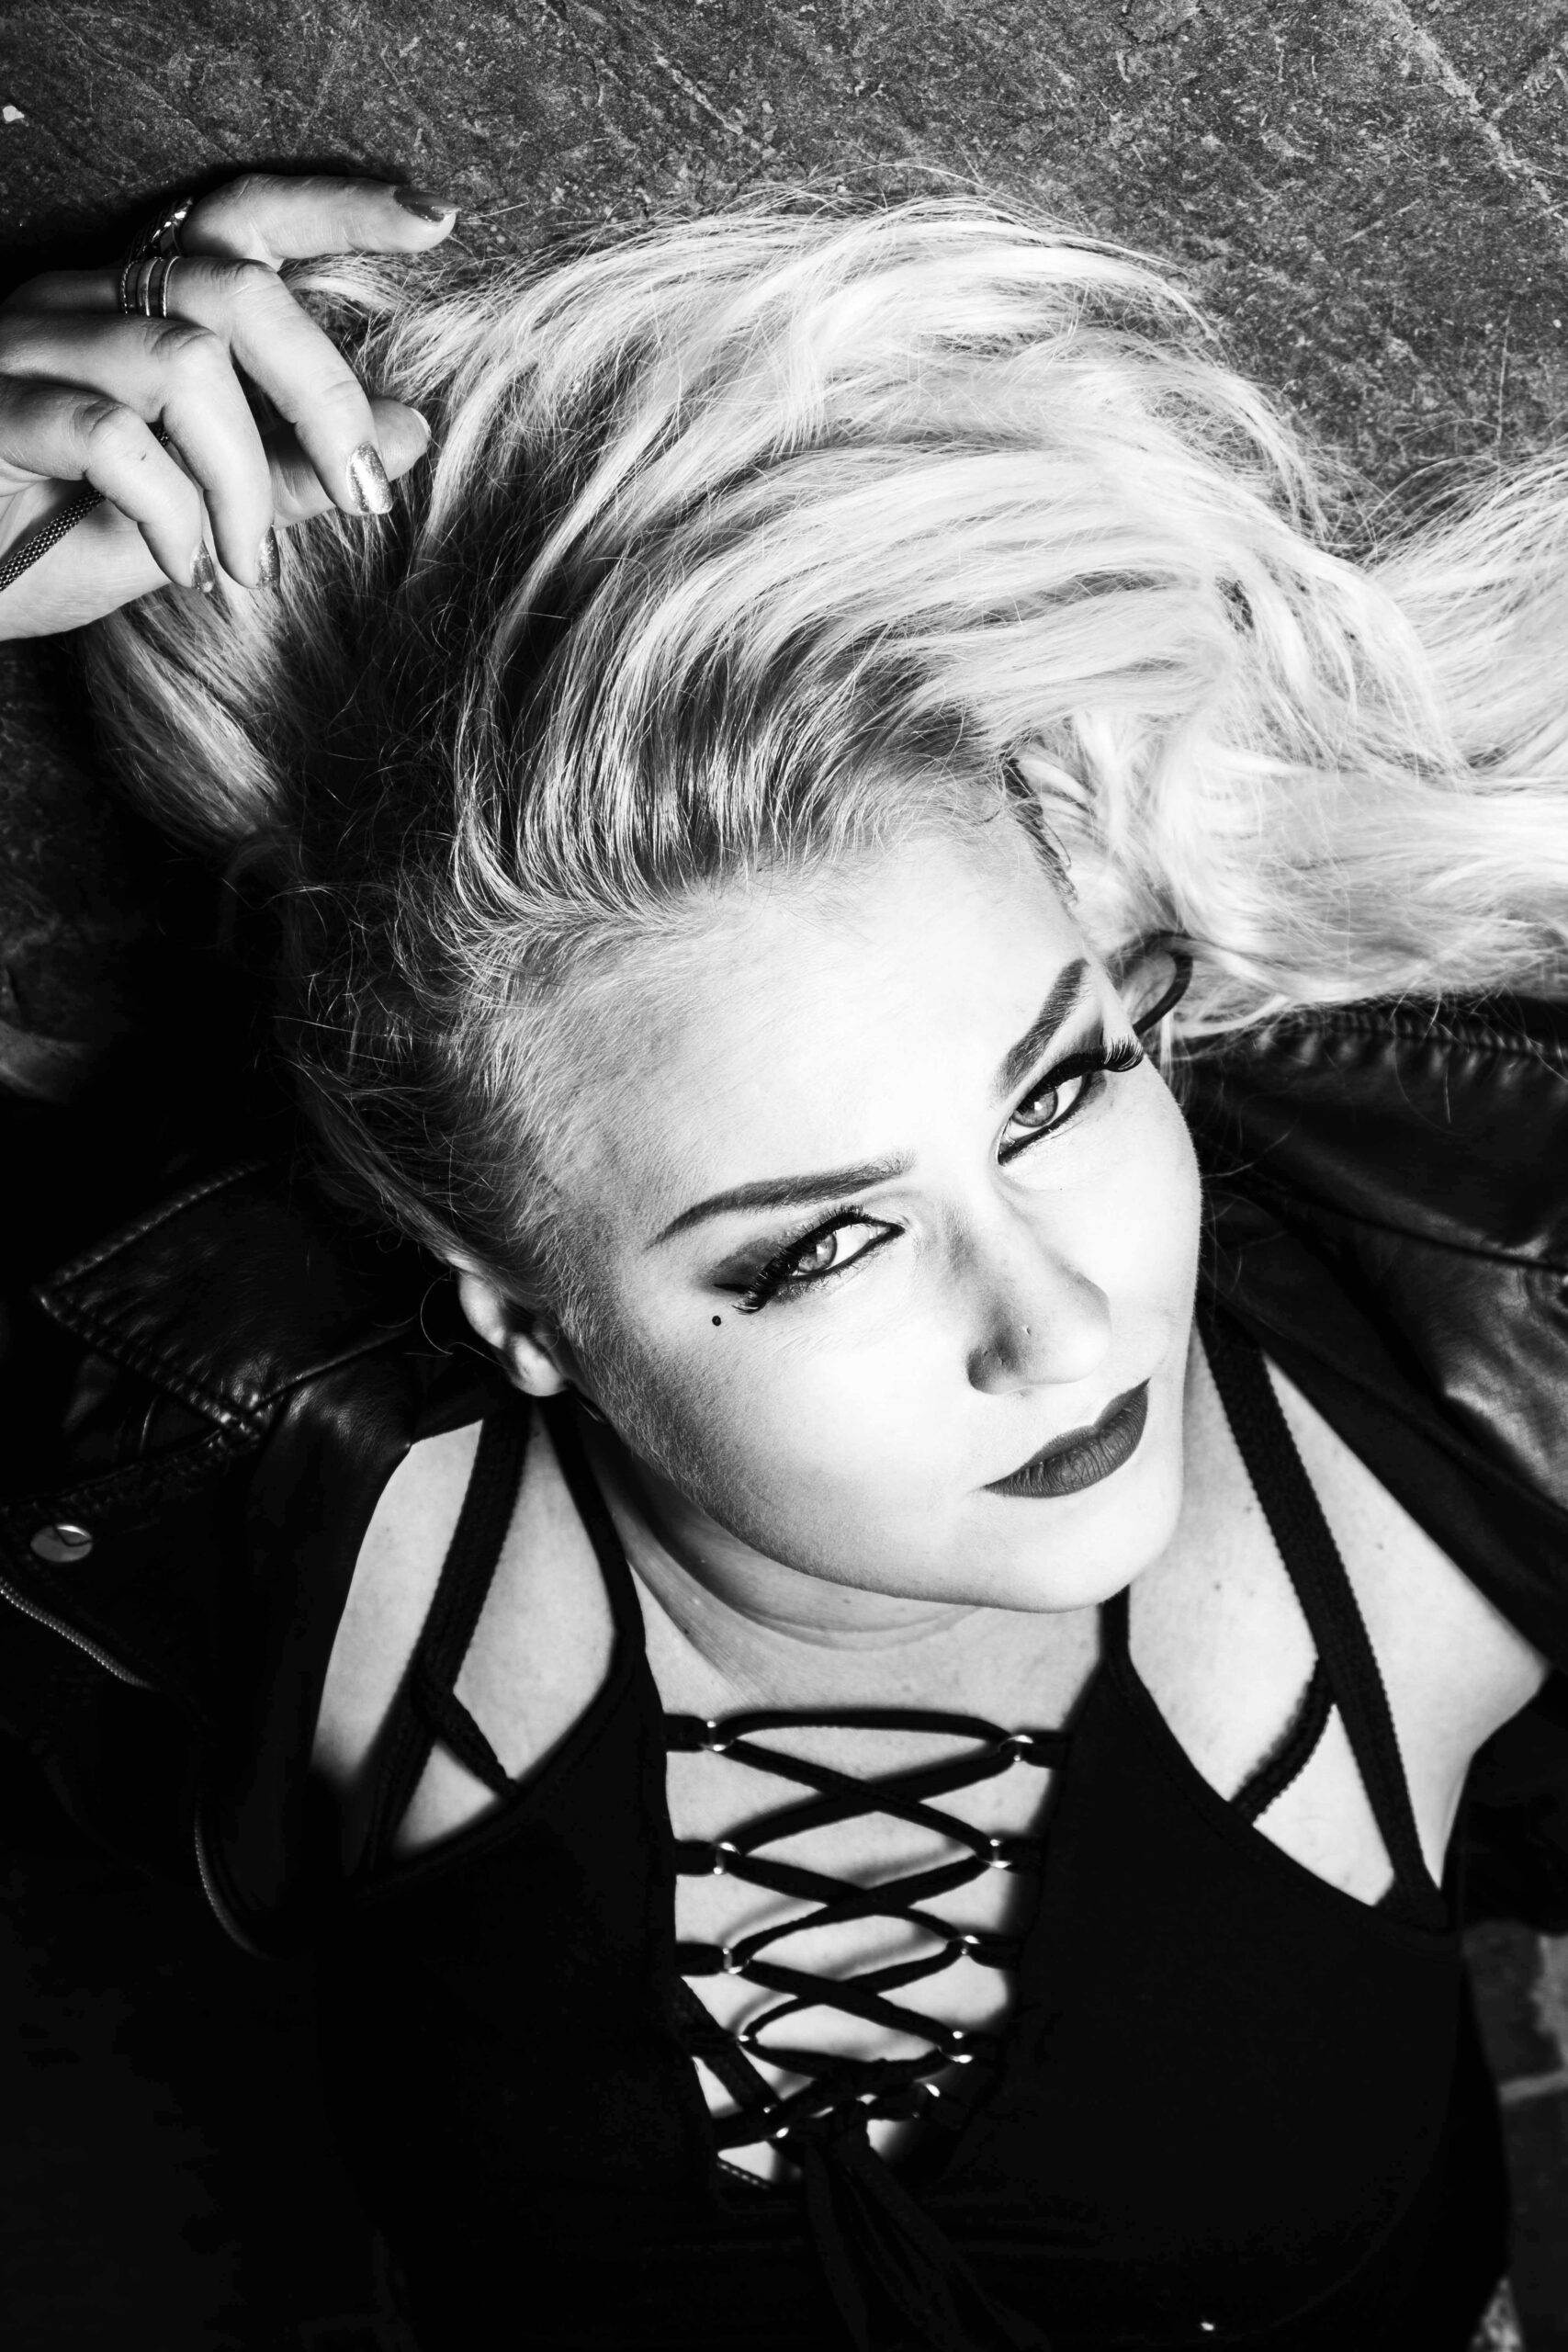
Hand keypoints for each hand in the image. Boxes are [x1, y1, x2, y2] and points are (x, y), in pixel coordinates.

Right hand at [0, 173, 457, 639]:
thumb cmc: (60, 542)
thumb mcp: (201, 519)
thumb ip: (291, 477)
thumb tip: (408, 431)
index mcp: (140, 307)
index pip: (244, 218)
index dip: (337, 208)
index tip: (432, 219)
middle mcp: (86, 303)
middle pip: (235, 290)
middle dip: (324, 397)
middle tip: (360, 497)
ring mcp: (30, 347)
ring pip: (184, 364)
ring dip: (245, 482)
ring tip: (246, 566)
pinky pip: (113, 438)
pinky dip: (172, 514)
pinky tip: (183, 569)